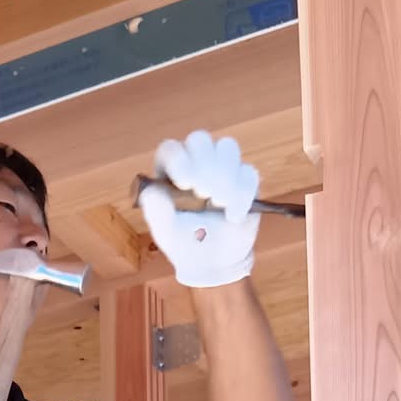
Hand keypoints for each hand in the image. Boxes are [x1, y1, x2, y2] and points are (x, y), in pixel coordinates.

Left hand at [138, 132, 260, 288]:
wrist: (212, 261)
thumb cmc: (184, 242)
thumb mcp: (166, 233)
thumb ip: (157, 213)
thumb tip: (152, 192)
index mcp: (170, 170)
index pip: (171, 149)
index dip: (178, 159)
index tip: (184, 183)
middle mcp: (195, 161)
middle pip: (200, 140)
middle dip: (203, 165)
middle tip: (204, 193)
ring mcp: (222, 166)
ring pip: (227, 147)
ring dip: (225, 175)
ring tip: (219, 205)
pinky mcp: (244, 178)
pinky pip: (248, 173)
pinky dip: (242, 195)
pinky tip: (234, 216)